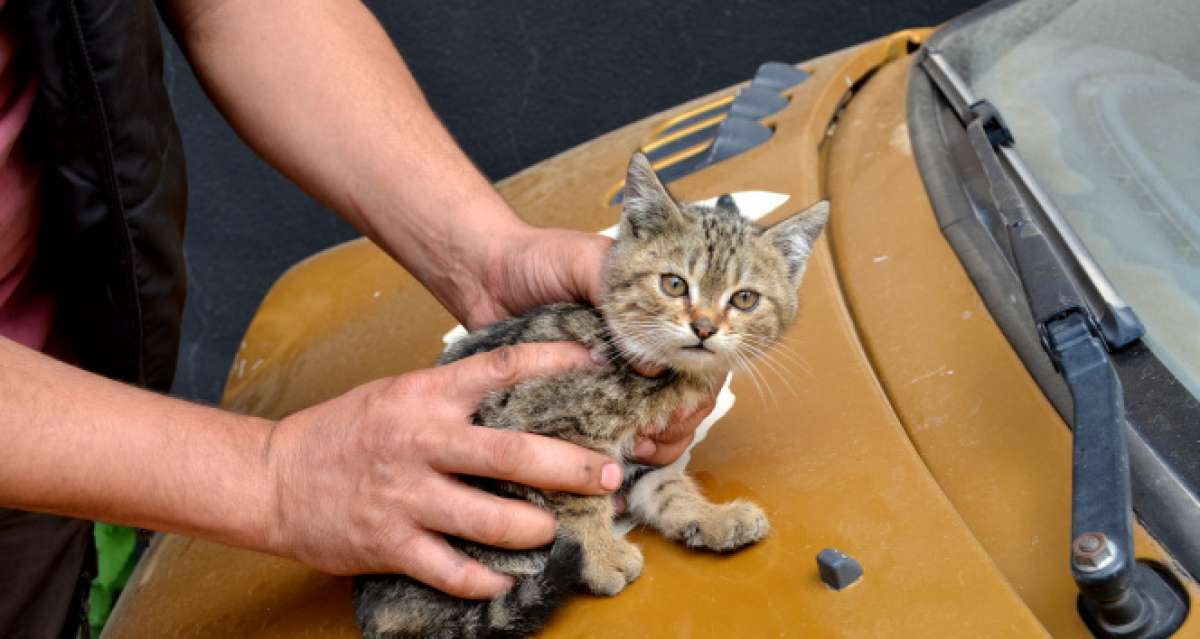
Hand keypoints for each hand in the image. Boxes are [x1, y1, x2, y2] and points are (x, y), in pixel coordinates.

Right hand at [262, 342, 622, 598]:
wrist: (273, 478)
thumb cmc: (344, 432)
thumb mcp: (398, 394)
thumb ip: (454, 397)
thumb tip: (523, 397)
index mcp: (425, 395)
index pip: (502, 368)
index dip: (556, 363)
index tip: (599, 364)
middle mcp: (420, 441)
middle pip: (514, 452)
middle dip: (572, 467)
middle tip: (609, 475)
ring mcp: (406, 495)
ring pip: (492, 518)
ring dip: (536, 528)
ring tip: (557, 529)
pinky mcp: (391, 543)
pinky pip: (454, 569)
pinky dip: (488, 577)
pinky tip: (509, 575)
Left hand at [474, 225, 717, 466]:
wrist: (484, 275)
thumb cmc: (540, 258)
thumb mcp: (589, 261)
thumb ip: (623, 304)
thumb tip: (648, 366)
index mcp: (660, 314)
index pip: (703, 359)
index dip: (697, 388)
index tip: (676, 407)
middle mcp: (646, 350)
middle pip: (691, 399)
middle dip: (680, 422)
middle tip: (653, 432)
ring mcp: (619, 379)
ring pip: (665, 424)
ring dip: (661, 443)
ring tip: (636, 446)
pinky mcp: (587, 400)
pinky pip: (618, 433)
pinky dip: (628, 451)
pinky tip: (618, 454)